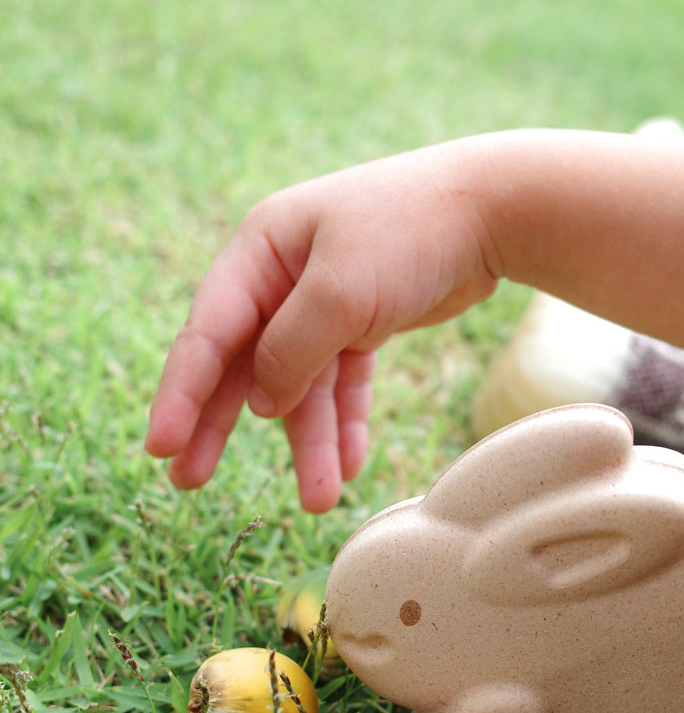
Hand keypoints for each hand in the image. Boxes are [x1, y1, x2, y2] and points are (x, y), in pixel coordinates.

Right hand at [145, 141, 499, 510]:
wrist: (493, 211)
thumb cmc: (409, 233)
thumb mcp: (339, 293)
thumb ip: (291, 352)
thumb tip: (259, 406)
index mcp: (260, 252)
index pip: (207, 333)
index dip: (180, 394)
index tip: (161, 447)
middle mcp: (282, 277)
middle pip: (242, 365)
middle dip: (221, 426)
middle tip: (189, 483)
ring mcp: (322, 302)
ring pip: (301, 385)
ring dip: (309, 442)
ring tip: (320, 501)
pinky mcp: (363, 323)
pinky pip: (343, 383)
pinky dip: (346, 423)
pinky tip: (351, 466)